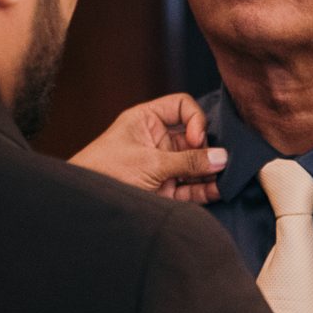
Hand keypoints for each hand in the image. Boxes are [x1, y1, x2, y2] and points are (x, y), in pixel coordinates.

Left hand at [69, 94, 226, 202]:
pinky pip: (190, 187)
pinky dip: (205, 189)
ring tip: (227, 179)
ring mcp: (161, 165)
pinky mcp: (164, 189)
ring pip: (195, 164)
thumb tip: (222, 158)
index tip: (196, 140)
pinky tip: (218, 191)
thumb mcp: (150, 163)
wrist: (86, 205)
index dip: (195, 120)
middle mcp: (156, 140)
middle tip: (220, 163)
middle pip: (193, 138)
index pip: (181, 106)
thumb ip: (188, 161)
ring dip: (210, 172)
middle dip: (209, 150)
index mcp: (147, 120)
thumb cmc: (106, 173)